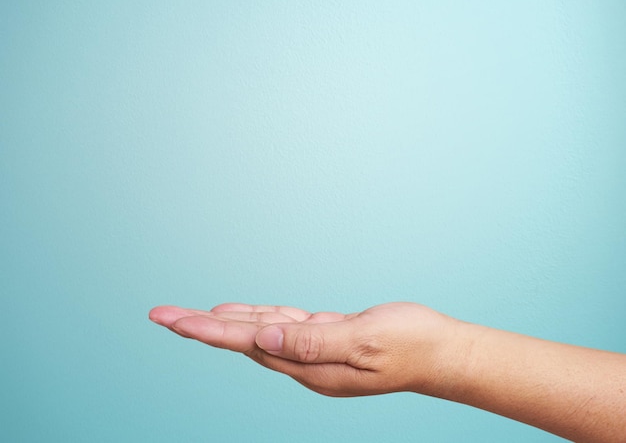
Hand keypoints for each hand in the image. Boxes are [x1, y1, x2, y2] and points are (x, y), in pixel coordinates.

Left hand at [149, 302, 465, 396]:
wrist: (441, 353)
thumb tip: (265, 338)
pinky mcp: (327, 340)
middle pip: (241, 340)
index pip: (247, 343)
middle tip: (161, 314)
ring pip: (259, 333)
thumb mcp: (364, 342)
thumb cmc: (410, 345)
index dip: (207, 330)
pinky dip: (260, 317)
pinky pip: (283, 327)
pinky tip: (246, 313)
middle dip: (201, 327)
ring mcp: (315, 353)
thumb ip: (313, 342)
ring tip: (190, 316)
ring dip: (224, 323)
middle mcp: (305, 363)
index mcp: (310, 366)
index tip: (171, 320)